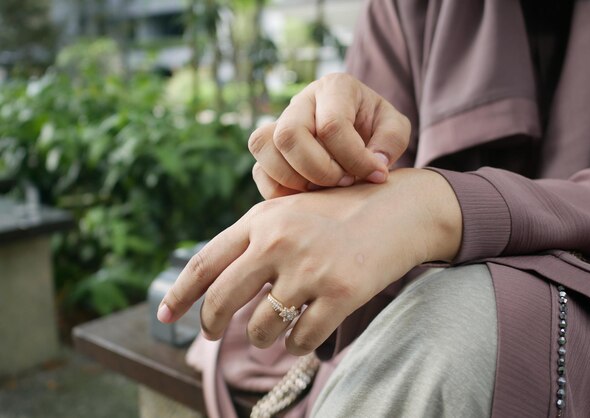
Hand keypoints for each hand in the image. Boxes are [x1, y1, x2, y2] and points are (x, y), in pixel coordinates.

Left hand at [157, 169, 461, 354]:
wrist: (400, 208)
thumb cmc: (341, 212)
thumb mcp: (290, 211)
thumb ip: (253, 238)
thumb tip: (217, 283)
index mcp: (262, 220)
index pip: (206, 262)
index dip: (181, 293)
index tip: (166, 314)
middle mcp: (279, 242)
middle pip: (222, 300)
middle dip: (211, 324)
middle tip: (213, 334)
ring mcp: (310, 268)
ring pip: (261, 327)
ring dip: (262, 337)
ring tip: (272, 331)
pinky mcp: (340, 293)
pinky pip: (300, 339)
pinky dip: (296, 345)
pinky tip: (302, 336)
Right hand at [249, 73, 410, 198]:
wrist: (359, 134)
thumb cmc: (376, 129)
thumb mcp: (394, 128)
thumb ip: (391, 141)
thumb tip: (374, 163)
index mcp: (335, 88)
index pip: (332, 125)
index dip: (354, 158)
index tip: (375, 174)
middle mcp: (301, 101)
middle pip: (289, 134)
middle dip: (319, 170)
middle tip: (345, 182)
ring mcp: (279, 124)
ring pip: (263, 147)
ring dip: (295, 179)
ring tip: (325, 188)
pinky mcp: (268, 151)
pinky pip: (259, 171)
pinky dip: (281, 191)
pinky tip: (310, 194)